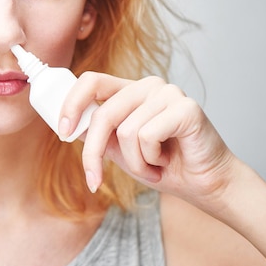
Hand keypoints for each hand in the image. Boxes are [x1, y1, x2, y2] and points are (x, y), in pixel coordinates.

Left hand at [60, 72, 235, 207]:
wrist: (203, 184)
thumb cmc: (163, 166)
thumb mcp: (118, 150)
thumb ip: (96, 133)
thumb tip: (67, 124)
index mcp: (129, 91)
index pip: (91, 81)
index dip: (71, 104)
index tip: (62, 130)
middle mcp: (147, 86)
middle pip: (103, 113)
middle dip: (95, 152)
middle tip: (94, 179)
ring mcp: (168, 93)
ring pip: (125, 131)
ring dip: (134, 162)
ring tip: (153, 165)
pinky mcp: (185, 108)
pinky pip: (147, 136)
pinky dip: (151, 159)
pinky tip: (167, 160)